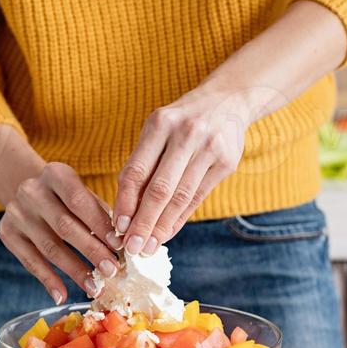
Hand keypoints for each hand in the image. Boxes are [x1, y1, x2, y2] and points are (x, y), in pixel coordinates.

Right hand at [0, 162, 120, 303]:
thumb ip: (101, 213)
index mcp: (55, 174)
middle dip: (91, 251)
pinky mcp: (7, 233)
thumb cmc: (67, 196)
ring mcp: (17, 212)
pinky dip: (48, 280)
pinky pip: (29, 261)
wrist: (28, 191)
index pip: (79, 200)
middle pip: (64, 226)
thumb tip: (124, 244)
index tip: (119, 246)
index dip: (100, 224)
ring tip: (93, 287)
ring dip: (74, 270)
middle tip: (111, 271)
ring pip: (49, 247)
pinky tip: (62, 295)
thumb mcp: (83, 193)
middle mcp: (32, 191)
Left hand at [113, 89, 247, 255]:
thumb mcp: (158, 129)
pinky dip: (181, 218)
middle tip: (132, 247)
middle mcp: (186, 134)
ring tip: (149, 246)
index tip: (117, 227)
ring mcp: (210, 148)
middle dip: (143, 222)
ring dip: (163, 226)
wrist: (229, 99)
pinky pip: (198, 197)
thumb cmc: (182, 120)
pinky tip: (168, 232)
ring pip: (181, 197)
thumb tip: (126, 210)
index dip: (125, 202)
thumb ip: (143, 163)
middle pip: (160, 189)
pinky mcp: (227, 162)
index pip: (137, 171)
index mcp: (160, 123)